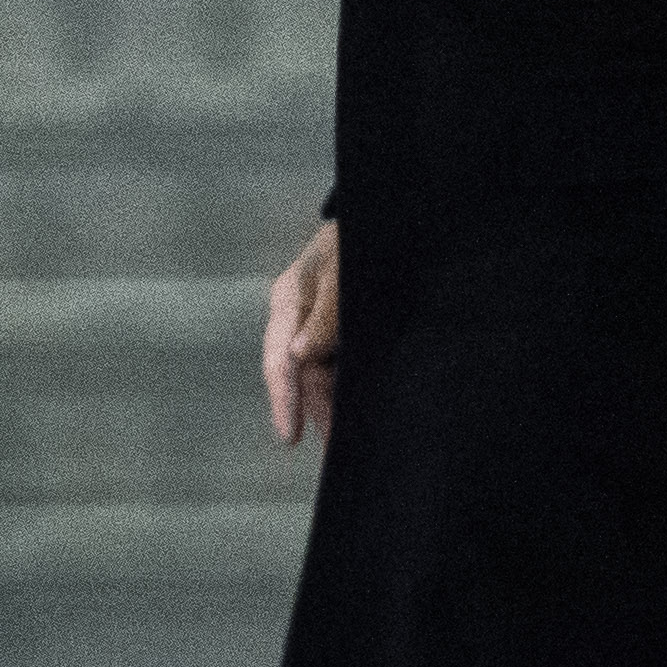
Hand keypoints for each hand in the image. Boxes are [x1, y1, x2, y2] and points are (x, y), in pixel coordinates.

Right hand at [263, 219, 342, 445]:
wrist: (386, 218)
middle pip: (302, 375)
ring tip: (344, 440)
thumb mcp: (341, 270)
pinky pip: (341, 365)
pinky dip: (346, 388)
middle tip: (333, 448)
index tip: (289, 436)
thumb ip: (325, 314)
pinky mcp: (344, 329)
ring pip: (322, 375)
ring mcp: (321, 325)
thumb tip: (302, 355)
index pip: (280, 360)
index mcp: (288, 302)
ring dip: (331, 406)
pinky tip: (359, 409)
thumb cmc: (356, 238)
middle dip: (315, 413)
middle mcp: (299, 319)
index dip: (284, 400)